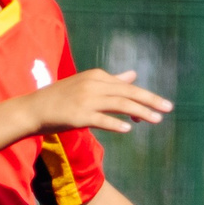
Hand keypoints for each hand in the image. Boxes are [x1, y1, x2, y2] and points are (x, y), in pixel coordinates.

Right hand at [22, 68, 169, 136]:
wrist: (34, 109)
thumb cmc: (62, 98)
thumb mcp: (87, 85)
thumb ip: (112, 81)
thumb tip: (133, 75)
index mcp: (96, 76)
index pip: (126, 87)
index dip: (144, 98)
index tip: (158, 108)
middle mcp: (93, 85)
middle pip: (127, 93)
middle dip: (150, 100)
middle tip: (169, 108)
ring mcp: (86, 100)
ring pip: (119, 105)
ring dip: (140, 112)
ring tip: (156, 120)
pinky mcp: (78, 115)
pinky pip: (101, 120)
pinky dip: (115, 124)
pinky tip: (128, 129)